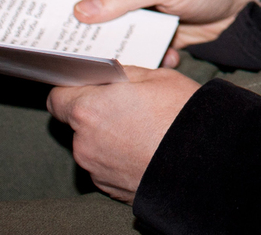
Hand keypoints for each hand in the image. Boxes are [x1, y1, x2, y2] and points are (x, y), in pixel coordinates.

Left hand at [48, 65, 199, 202]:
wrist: (203, 161)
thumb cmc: (180, 114)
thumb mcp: (157, 77)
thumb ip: (124, 74)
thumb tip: (112, 74)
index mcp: (88, 108)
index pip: (57, 96)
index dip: (72, 89)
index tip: (88, 86)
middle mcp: (83, 141)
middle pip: (77, 121)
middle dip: (96, 111)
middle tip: (127, 104)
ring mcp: (94, 167)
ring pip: (92, 143)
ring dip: (108, 134)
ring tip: (142, 128)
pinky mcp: (107, 187)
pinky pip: (105, 164)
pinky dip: (119, 155)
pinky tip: (144, 147)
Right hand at [56, 0, 259, 53]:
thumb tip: (79, 12)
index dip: (57, 7)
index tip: (48, 34)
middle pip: (85, 17)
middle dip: (84, 38)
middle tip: (85, 59)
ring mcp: (137, 14)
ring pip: (110, 39)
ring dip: (119, 52)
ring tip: (130, 63)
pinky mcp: (153, 35)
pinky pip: (137, 52)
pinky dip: (147, 59)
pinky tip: (168, 56)